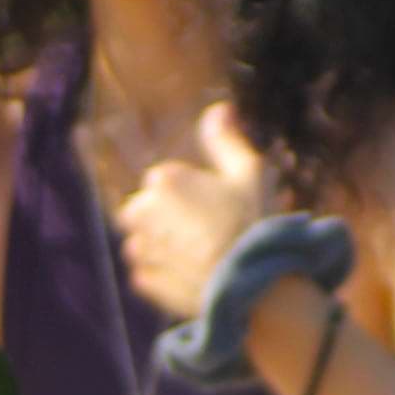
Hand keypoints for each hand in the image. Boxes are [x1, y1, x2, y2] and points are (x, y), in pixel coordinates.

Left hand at [114, 102, 282, 319]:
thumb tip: (219, 109)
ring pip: (146, 239)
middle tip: (206, 230)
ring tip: (201, 255)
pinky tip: (194, 275)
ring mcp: (141, 248)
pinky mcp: (144, 281)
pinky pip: (150, 271)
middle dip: (169, 216)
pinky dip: (165, 272)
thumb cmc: (253, 222)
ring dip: (164, 243)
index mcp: (164, 179)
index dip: (194, 192)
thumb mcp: (249, 172)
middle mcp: (141, 211)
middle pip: (148, 208)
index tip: (217, 205)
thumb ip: (226, 139)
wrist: (252, 285)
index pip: (166, 179)